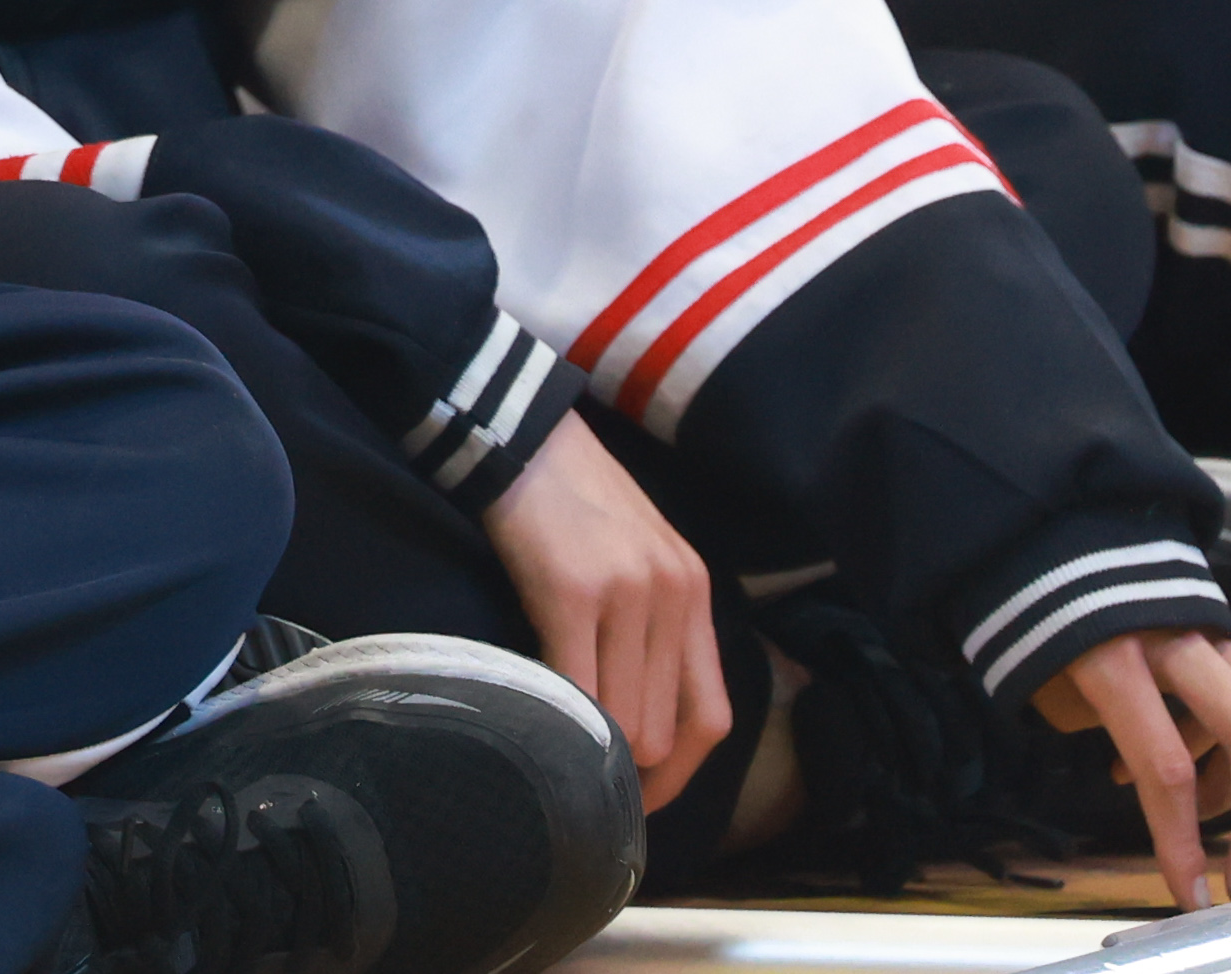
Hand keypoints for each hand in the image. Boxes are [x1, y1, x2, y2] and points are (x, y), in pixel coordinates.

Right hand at [479, 425, 728, 809]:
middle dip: (630, 774)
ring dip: (595, 750)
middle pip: (667, 731)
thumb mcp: (635, 555)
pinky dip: (562, 716)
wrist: (518, 432)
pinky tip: (537, 717)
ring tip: (560, 754)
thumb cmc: (568, 498)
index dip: (681, 775)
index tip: (642, 799)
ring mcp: (628, 593)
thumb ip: (648, 625)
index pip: (712, 715)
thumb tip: (633, 716)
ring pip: (627, 721)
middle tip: (588, 787)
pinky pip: (578, 685)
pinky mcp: (572, 590)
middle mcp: (674, 595)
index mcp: (695, 592)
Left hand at [1036, 625, 1230, 908]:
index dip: (1180, 840)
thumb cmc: (1036, 617)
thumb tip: (1154, 784)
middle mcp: (1176, 641)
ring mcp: (1208, 629)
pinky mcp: (1223, 629)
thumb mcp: (1045, 682)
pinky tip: (1185, 759)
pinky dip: (1226, 741)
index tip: (1192, 896)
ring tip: (1196, 810)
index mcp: (1113, 658)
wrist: (1052, 531)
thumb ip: (1106, 729)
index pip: (1165, 768)